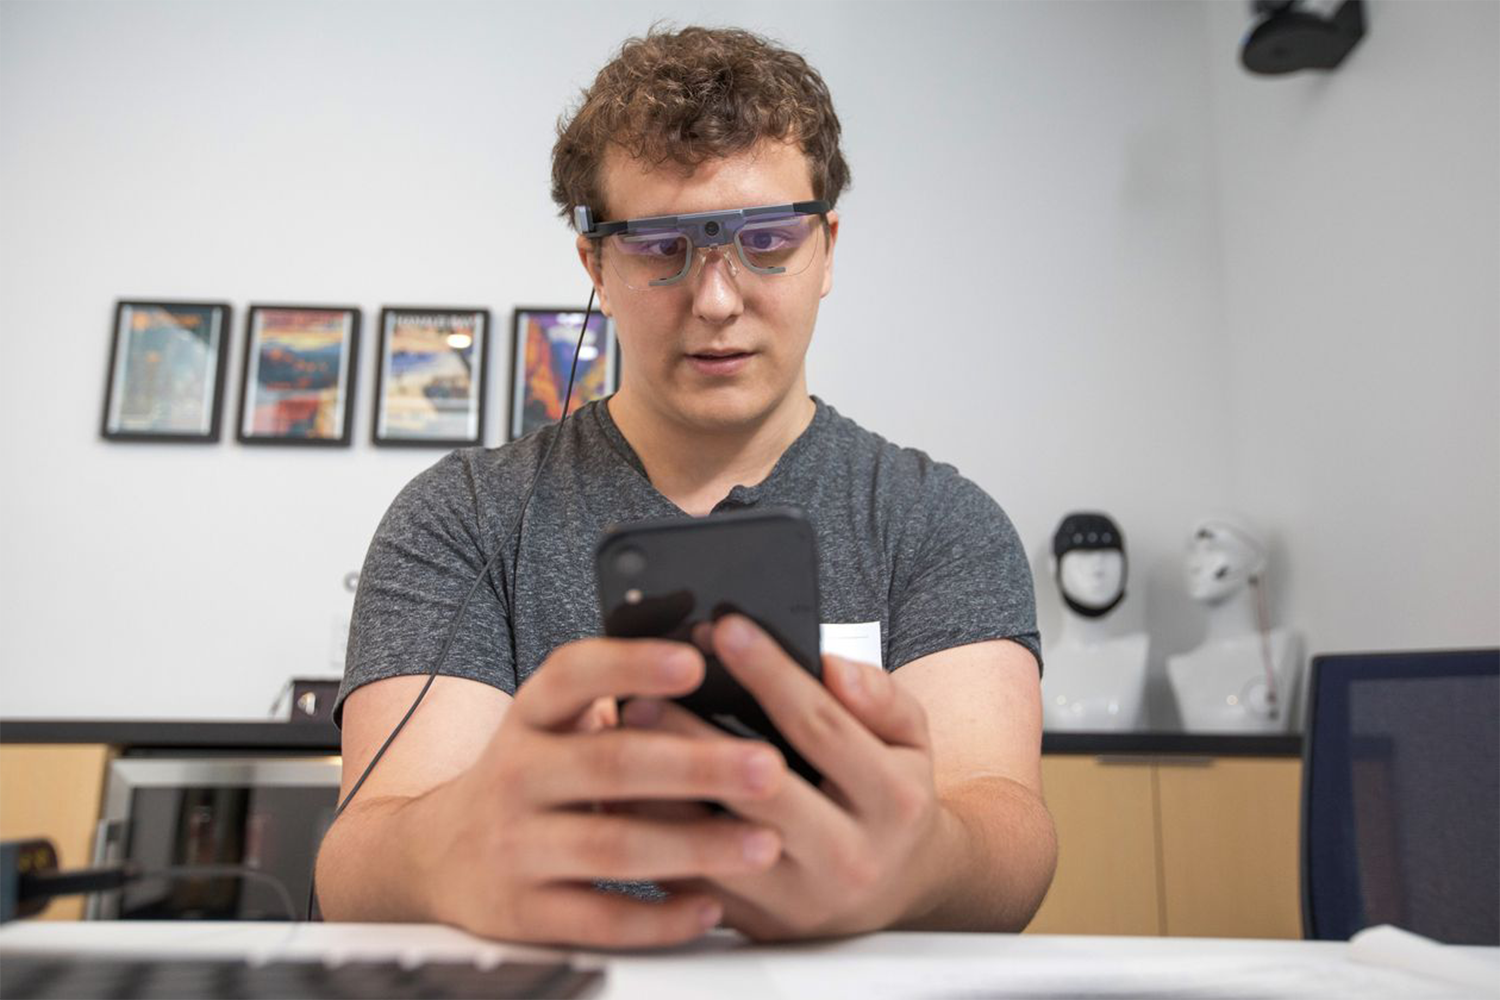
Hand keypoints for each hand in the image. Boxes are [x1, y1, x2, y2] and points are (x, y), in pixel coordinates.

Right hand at [422, 636, 788, 947]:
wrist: (438, 853)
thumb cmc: (532, 776)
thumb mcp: (554, 721)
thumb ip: (616, 690)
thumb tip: (709, 644)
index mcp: (533, 714)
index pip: (575, 674)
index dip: (633, 665)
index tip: (694, 662)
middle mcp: (518, 773)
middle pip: (610, 764)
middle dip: (695, 765)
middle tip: (767, 766)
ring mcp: (515, 845)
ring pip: (611, 846)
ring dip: (693, 846)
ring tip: (762, 843)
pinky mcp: (522, 911)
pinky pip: (598, 918)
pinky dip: (658, 917)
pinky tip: (709, 905)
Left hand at [626, 615, 948, 939]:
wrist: (895, 890)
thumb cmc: (890, 798)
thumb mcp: (910, 740)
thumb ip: (881, 697)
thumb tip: (832, 666)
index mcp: (892, 802)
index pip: (820, 725)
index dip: (769, 672)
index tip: (724, 628)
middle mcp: (849, 857)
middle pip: (758, 789)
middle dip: (695, 735)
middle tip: (645, 692)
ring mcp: (799, 900)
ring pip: (712, 843)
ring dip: (657, 789)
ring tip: (620, 739)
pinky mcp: (756, 924)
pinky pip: (690, 879)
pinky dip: (651, 832)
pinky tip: (623, 791)